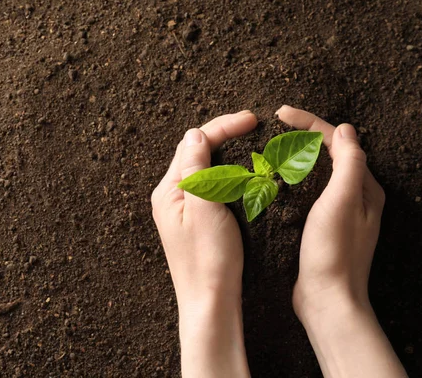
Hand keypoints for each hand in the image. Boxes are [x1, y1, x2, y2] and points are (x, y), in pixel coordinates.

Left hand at [151, 111, 256, 377]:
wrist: (210, 301)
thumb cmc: (209, 258)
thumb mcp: (203, 207)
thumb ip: (196, 168)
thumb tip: (194, 133)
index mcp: (168, 191)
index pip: (194, 144)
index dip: (223, 126)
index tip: (252, 119)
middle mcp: (171, 197)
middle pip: (195, 152)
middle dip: (223, 134)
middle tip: (253, 125)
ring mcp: (182, 210)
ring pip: (203, 168)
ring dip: (225, 151)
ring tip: (250, 142)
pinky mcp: (195, 221)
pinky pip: (209, 186)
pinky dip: (226, 172)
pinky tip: (241, 173)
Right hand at [276, 105, 384, 315]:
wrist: (326, 298)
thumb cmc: (334, 251)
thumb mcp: (343, 201)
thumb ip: (349, 163)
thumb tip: (345, 129)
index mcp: (364, 187)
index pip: (337, 141)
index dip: (309, 123)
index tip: (280, 113)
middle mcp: (354, 196)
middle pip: (327, 153)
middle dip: (302, 135)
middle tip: (273, 126)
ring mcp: (336, 211)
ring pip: (315, 172)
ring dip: (295, 156)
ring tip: (270, 147)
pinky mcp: (319, 225)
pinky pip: (306, 191)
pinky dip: (291, 178)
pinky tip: (273, 179)